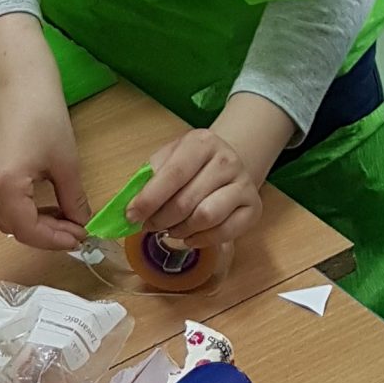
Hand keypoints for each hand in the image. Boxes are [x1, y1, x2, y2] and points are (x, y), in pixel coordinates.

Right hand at [0, 36, 91, 249]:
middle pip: (12, 228)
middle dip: (45, 234)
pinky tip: (43, 205)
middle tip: (75, 229)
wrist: (20, 85)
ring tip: (63, 218)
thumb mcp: (66, 163)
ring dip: (32, 224)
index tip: (79, 238)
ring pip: (3, 220)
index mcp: (4, 184)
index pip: (27, 230)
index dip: (54, 240)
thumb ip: (74, 200)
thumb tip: (82, 225)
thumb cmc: (45, 116)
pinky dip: (20, 211)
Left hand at [126, 128, 263, 250]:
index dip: (149, 199)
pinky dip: (201, 240)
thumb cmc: (191, 164)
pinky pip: (224, 233)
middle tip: (149, 225)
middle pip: (186, 201)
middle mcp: (227, 160)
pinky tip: (190, 236)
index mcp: (202, 143)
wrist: (228, 162)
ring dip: (180, 231)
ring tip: (170, 230)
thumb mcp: (168, 158)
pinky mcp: (254, 207)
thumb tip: (129, 205)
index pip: (173, 174)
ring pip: (205, 218)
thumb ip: (148, 178)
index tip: (131, 216)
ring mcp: (244, 184)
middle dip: (160, 220)